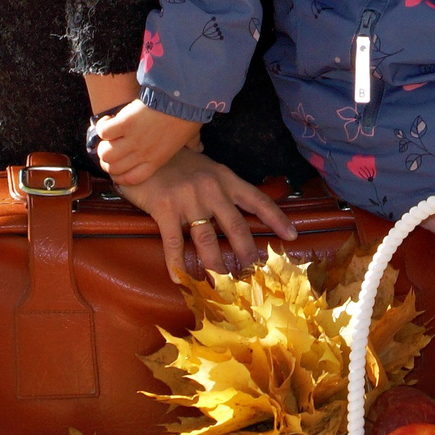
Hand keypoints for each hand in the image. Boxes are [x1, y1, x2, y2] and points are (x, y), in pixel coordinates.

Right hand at [94, 101, 201, 186]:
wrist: (183, 101)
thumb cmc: (188, 117)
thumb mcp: (191, 137)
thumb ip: (192, 145)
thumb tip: (198, 147)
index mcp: (156, 160)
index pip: (130, 179)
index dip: (118, 176)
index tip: (116, 167)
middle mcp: (141, 154)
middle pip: (113, 167)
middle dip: (106, 160)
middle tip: (108, 148)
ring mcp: (132, 140)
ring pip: (105, 153)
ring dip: (102, 144)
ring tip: (107, 135)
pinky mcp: (125, 123)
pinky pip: (104, 132)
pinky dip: (102, 126)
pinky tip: (108, 120)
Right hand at [107, 146, 299, 283]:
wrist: (142, 149)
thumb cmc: (176, 163)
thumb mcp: (207, 169)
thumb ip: (222, 188)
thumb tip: (241, 212)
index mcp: (226, 178)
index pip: (257, 200)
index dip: (277, 218)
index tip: (293, 235)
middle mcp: (212, 188)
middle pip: (236, 227)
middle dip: (247, 253)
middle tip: (255, 275)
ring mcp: (188, 198)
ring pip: (208, 240)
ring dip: (217, 265)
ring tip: (224, 285)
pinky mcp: (164, 208)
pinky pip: (173, 242)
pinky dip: (177, 263)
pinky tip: (179, 278)